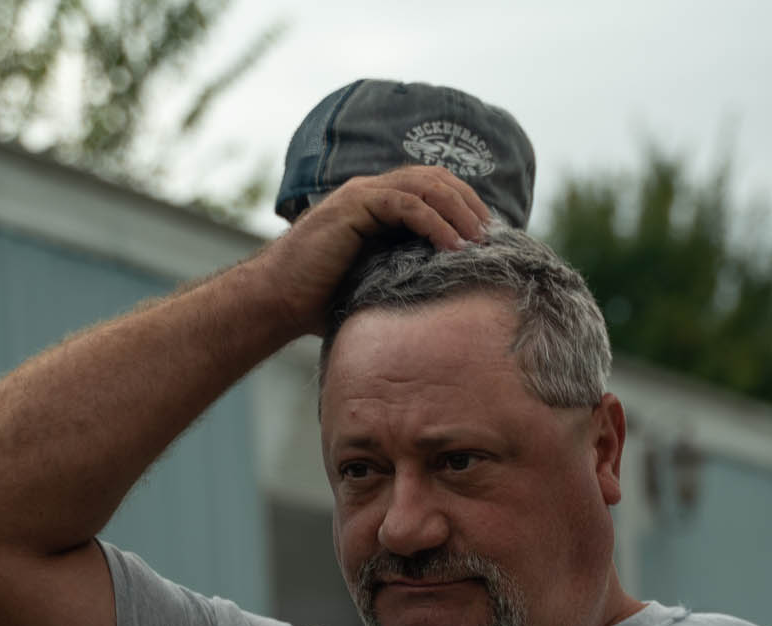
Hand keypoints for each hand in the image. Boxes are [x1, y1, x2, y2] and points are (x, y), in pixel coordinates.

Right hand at [255, 165, 490, 337]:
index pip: (433, 188)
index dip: (465, 206)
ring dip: (459, 211)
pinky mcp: (354, 207)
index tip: (489, 237)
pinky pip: (408, 204)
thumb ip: (405, 273)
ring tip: (480, 240)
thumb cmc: (321, 301)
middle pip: (436, 178)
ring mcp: (362, 195)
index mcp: (378, 204)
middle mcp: (371, 191)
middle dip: (470, 203)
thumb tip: (447, 294)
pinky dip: (436, 223)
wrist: (277, 301)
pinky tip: (453, 246)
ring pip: (427, 185)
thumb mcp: (376, 283)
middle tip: (493, 235)